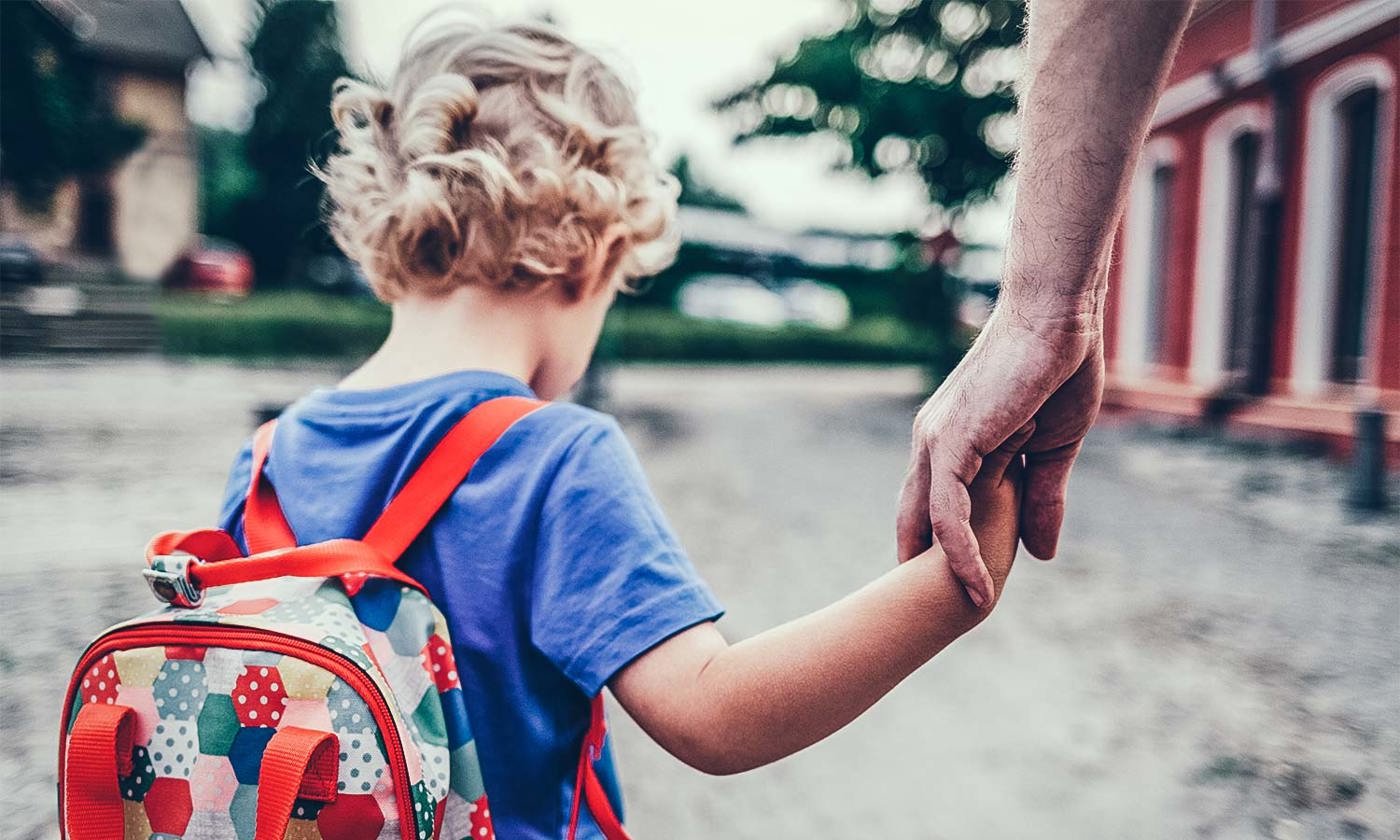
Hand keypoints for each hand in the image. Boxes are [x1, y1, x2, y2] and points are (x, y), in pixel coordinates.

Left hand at [896, 300, 1104, 605]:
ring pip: (930, 524)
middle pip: (917, 521)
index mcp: (950, 441)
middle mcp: (932, 443)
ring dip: (945, 573)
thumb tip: (1041, 554)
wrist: (1060, 319)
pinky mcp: (953, 443)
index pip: (932, 507)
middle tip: (935, 620)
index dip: (938, 550)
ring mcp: (937, 442)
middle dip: (924, 570)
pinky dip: (960, 553)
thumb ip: (1042, 499)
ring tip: (966, 615)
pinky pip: (948, 513)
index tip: (951, 591)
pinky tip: (976, 587)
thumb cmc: (1057, 370)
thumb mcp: (1052, 450)